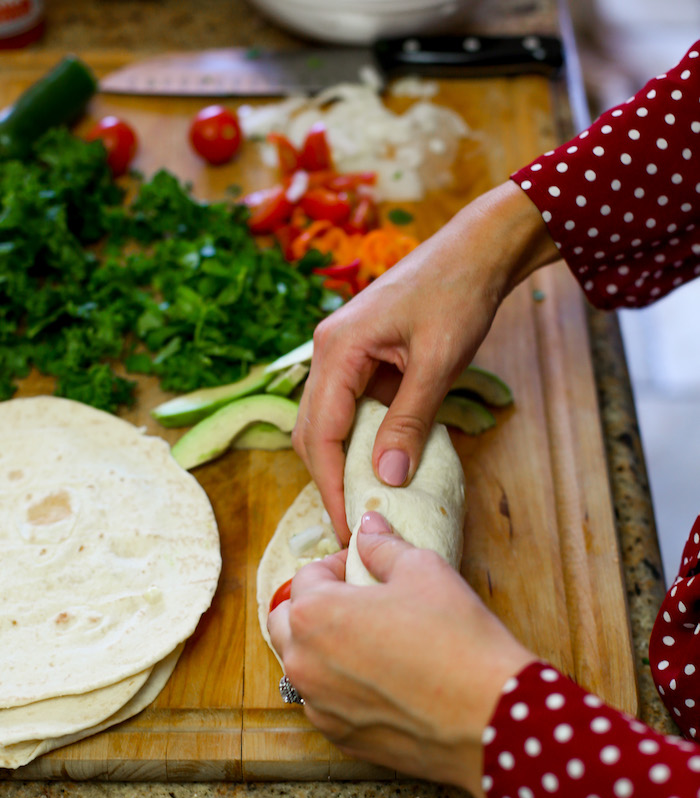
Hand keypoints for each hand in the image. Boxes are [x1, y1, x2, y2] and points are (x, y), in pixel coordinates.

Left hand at [268, 512, 533, 797]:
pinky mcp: (339, 738)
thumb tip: (368, 526)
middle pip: (288, 622)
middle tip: (358, 601)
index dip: (339, 564)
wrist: (489, 716)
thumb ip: (383, 546)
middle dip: (315, 605)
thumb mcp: (423, 571)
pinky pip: (324, 703)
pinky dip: (340, 687)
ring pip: (302, 666)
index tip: (366, 566)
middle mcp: (303, 662)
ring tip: (370, 640)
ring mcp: (318, 705)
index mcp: (314, 614)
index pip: (308, 576)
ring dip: (323, 647)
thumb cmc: (457, 638)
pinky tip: (381, 680)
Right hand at [292, 181, 558, 540]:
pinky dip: (355, 439)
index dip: (331, 484)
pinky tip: (375, 462)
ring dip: (339, 461)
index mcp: (338, 348)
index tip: (346, 524)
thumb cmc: (459, 296)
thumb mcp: (438, 363)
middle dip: (328, 478)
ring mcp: (339, 352)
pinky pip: (345, 408)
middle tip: (352, 521)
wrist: (475, 251)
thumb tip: (387, 477)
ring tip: (362, 499)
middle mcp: (327, 350)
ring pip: (323, 421)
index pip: (321, 432)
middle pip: (310, 430)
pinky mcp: (357, 356)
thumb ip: (410, 421)